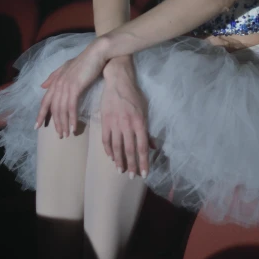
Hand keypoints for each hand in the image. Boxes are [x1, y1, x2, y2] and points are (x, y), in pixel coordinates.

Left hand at [36, 39, 107, 137]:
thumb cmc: (84, 61)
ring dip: (64, 123)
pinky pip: (71, 107)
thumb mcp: (66, 67)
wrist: (97, 53)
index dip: (41, 114)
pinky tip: (74, 127)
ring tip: (66, 134)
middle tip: (59, 135)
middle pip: (53, 108)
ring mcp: (66, 85)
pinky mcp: (76, 87)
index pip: (45, 101)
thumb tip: (42, 86)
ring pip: (62, 109)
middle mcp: (58, 84)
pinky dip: (72, 118)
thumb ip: (54, 76)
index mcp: (55, 81)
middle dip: (55, 123)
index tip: (37, 126)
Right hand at [100, 55, 154, 177]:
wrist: (118, 82)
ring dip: (119, 161)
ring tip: (121, 170)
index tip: (144, 174)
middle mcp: (127, 125)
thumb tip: (153, 146)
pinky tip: (111, 157)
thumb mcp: (145, 111)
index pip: (142, 147)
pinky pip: (106, 140)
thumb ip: (147, 130)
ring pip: (117, 147)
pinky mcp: (105, 121)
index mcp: (139, 122)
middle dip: (132, 165)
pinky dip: (108, 150)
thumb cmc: (134, 95)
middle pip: (129, 150)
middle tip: (132, 177)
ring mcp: (115, 124)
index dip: (143, 162)